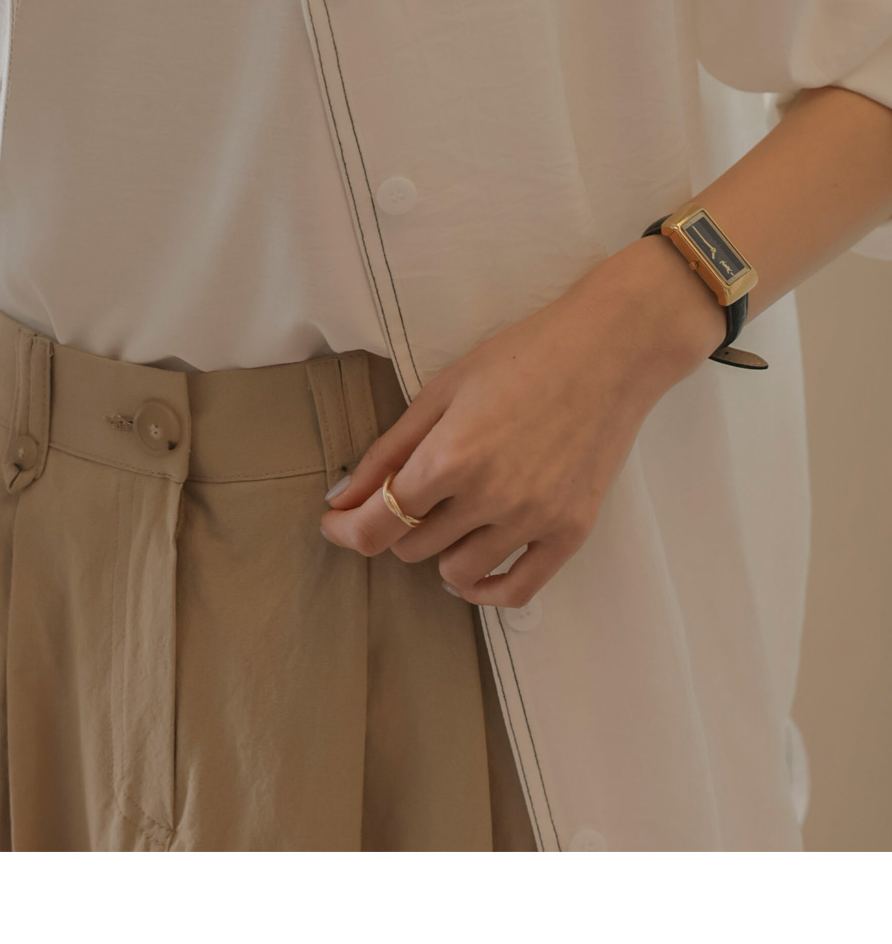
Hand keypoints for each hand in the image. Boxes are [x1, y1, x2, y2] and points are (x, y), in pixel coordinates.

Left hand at [320, 237, 722, 606]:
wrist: (608, 352)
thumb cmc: (521, 357)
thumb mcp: (441, 390)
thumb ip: (387, 450)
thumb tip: (341, 501)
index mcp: (451, 456)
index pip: (377, 524)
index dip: (344, 530)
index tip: (335, 523)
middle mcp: (491, 497)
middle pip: (412, 548)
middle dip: (397, 524)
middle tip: (411, 493)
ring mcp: (534, 520)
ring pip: (457, 572)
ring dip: (439, 550)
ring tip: (449, 517)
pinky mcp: (571, 532)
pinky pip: (516, 591)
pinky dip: (484, 589)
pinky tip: (473, 570)